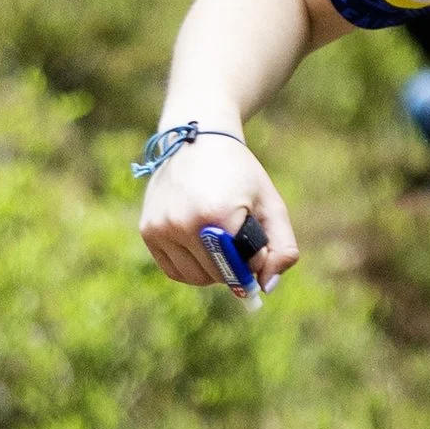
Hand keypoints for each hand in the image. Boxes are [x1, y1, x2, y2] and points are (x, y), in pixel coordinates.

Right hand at [138, 134, 301, 289]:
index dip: (254, 260)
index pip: (242, 267)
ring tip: (219, 240)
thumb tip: (265, 287)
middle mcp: (183, 224)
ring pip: (195, 278)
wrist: (197, 140)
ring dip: (212, 270)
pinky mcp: (148, 231)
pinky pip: (174, 271)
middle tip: (237, 240)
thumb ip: (282, 248)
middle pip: (218, 276)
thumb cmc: (240, 174)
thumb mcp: (271, 205)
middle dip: (234, 266)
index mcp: (217, 215)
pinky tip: (201, 245)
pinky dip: (191, 268)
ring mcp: (161, 228)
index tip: (255, 243)